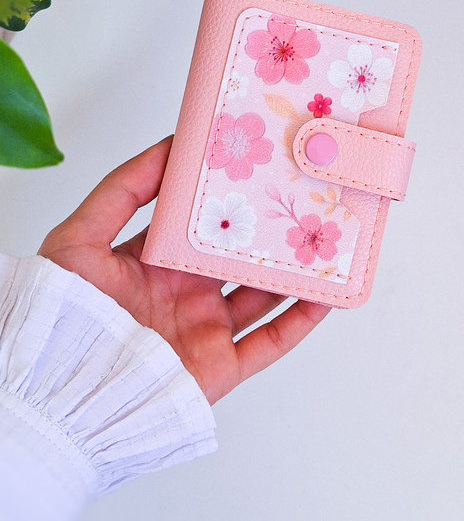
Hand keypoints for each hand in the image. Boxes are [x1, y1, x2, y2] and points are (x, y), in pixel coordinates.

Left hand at [39, 137, 329, 404]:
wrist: (65, 388)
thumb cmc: (65, 312)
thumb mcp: (80, 236)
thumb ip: (122, 189)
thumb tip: (168, 148)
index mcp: (156, 264)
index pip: (201, 226)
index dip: (228, 200)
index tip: (257, 172)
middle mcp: (185, 294)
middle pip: (240, 258)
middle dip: (270, 232)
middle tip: (302, 199)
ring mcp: (206, 330)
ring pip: (264, 296)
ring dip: (295, 272)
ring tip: (326, 240)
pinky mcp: (221, 366)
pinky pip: (271, 342)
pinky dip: (301, 321)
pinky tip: (325, 295)